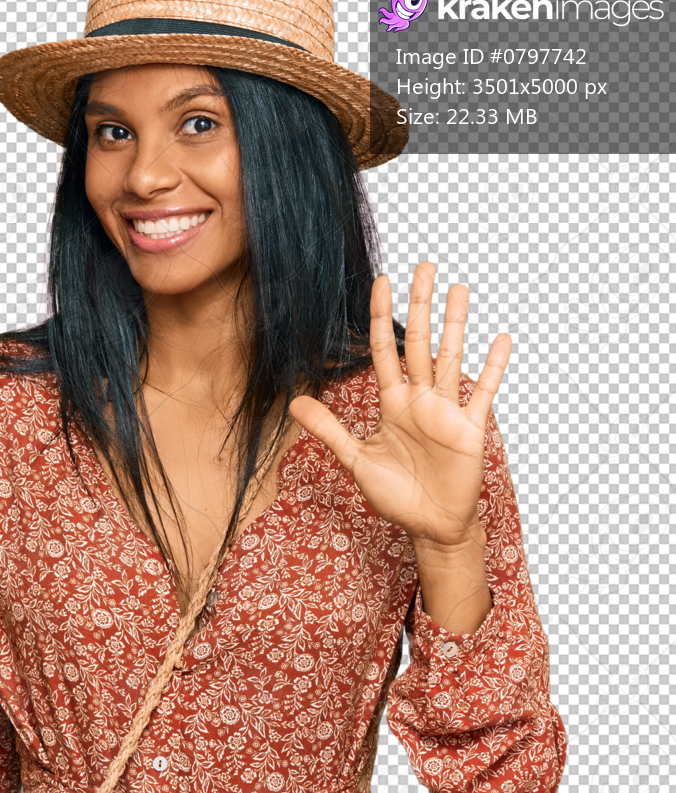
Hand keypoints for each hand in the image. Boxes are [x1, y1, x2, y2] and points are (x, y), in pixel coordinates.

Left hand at [289, 261, 510, 549]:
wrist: (431, 526)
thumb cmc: (397, 495)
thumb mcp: (357, 461)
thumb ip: (330, 429)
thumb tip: (293, 402)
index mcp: (392, 404)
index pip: (385, 351)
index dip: (382, 317)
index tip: (382, 280)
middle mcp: (420, 400)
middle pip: (419, 343)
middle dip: (420, 306)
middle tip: (424, 265)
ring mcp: (447, 412)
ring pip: (450, 358)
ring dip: (454, 324)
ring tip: (458, 289)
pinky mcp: (470, 429)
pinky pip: (481, 392)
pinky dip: (491, 367)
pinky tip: (499, 339)